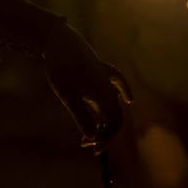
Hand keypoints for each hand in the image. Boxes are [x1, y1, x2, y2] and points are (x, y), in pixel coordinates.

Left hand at [41, 22, 131, 150]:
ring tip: (88, 131)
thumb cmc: (62, 69)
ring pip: (113, 103)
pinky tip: (129, 99)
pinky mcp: (100, 69)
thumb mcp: (68, 96)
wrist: (59, 40)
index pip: (112, 125)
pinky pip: (117, 83)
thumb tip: (92, 137)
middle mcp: (110, 88)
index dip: (104, 139)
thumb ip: (81, 116)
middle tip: (84, 143)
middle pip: (114, 117)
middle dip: (103, 133)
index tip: (89, 147)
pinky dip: (123, 91)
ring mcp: (106, 77)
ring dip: (104, 120)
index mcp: (106, 96)